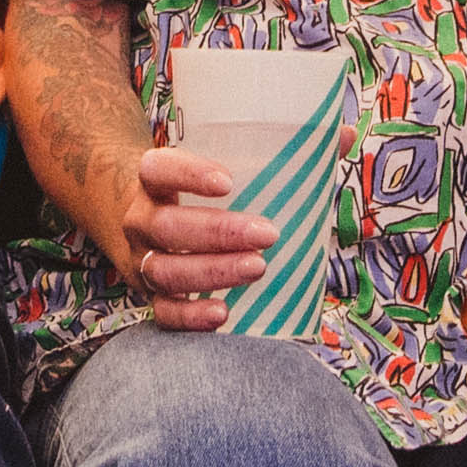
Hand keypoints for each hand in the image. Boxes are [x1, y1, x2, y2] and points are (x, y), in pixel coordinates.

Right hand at [108, 142, 271, 331]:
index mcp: (152, 184)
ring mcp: (143, 262)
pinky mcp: (153, 296)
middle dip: (218, 231)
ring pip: (166, 271)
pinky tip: (223, 311)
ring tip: (257, 267)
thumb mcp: (212, 175)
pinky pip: (164, 312)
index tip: (227, 182)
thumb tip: (325, 150)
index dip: (187, 174)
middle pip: (166, 226)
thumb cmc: (200, 198)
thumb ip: (256, 164)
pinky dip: (191, 315)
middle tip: (267, 234)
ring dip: (213, 271)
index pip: (157, 170)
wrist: (154, 233)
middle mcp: (141, 222)